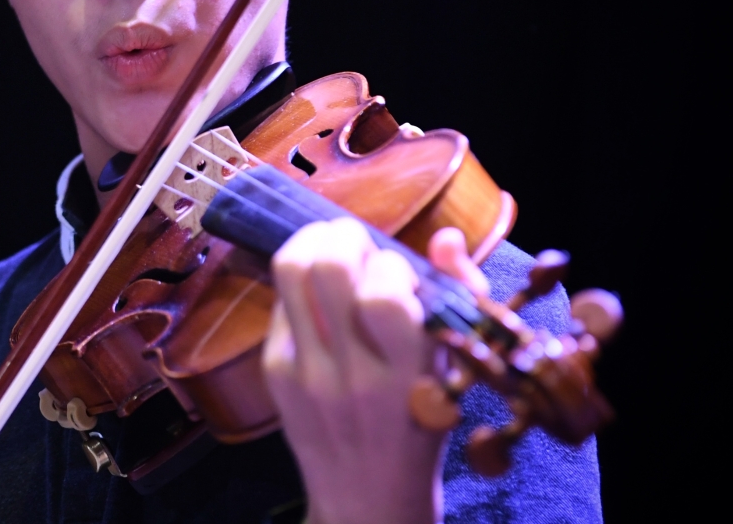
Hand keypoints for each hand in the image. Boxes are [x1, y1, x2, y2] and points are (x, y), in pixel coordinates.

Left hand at [264, 221, 489, 523]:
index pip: (384, 295)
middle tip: (358, 244)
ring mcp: (304, 372)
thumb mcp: (454, 373)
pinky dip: (301, 282)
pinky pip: (280, 299)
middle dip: (345, 235)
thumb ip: (459, 298)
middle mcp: (350, 374)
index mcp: (406, 377)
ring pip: (290, 271)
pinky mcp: (273, 370)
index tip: (399, 274)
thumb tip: (444, 236)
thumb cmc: (420, 427)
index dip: (392, 265)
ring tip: (332, 246)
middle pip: (327, 268)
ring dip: (313, 241)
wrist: (365, 499)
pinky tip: (319, 294)